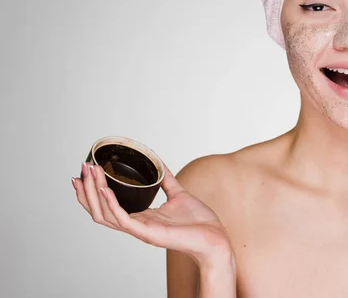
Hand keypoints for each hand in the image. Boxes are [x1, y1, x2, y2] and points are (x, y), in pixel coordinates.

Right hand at [72, 162, 232, 266]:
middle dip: (87, 190)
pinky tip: (105, 189)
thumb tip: (158, 162)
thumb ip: (166, 179)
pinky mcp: (147, 232)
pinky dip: (111, 204)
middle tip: (82, 168)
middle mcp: (136, 224)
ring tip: (89, 174)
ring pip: (105, 215)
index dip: (93, 191)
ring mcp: (140, 229)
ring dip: (94, 194)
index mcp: (141, 216)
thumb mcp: (178, 194)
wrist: (214, 236)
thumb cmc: (199, 222)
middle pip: (99, 210)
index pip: (107, 206)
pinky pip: (122, 219)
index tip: (87, 172)